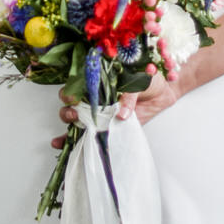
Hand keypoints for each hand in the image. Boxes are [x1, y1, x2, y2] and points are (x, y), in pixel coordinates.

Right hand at [50, 71, 180, 148]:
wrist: (163, 91)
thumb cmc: (150, 79)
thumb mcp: (140, 81)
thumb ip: (129, 95)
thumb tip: (121, 114)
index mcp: (101, 79)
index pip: (78, 83)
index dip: (71, 90)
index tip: (73, 97)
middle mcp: (96, 95)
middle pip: (72, 101)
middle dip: (68, 107)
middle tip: (74, 113)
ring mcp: (99, 112)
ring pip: (74, 117)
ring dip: (68, 121)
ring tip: (72, 124)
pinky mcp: (105, 126)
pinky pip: (86, 133)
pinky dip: (70, 139)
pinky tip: (59, 143)